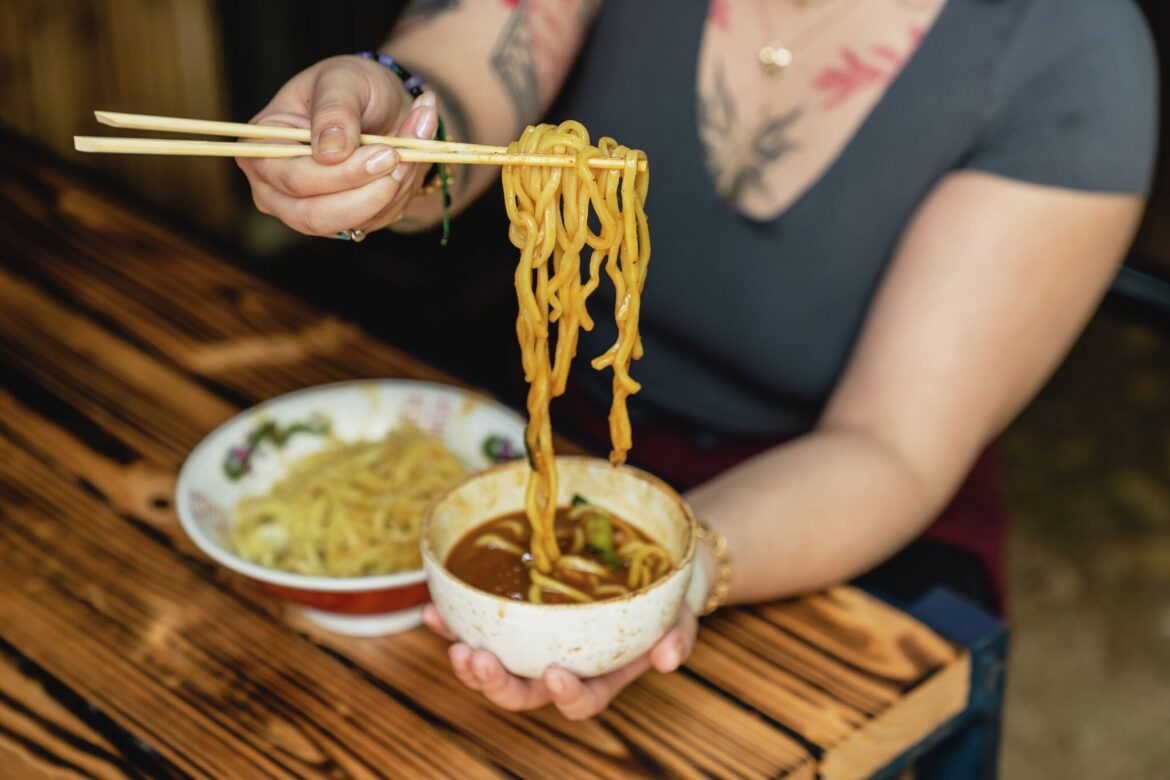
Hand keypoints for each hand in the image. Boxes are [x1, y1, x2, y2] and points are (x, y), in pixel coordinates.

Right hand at [236, 55, 438, 237]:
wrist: (380, 105)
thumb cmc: (350, 86)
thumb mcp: (342, 79)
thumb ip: (334, 109)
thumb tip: (329, 152)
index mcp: (261, 150)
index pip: (294, 179)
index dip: (342, 173)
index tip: (387, 152)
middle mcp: (276, 189)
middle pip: (317, 215)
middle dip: (369, 191)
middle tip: (403, 156)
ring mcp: (309, 210)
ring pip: (354, 222)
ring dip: (395, 186)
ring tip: (417, 138)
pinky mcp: (344, 221)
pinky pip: (377, 219)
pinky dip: (403, 189)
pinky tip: (412, 155)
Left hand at [421, 603, 697, 719]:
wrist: (643, 571)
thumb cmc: (661, 602)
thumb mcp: (679, 616)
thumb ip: (677, 637)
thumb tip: (668, 658)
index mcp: (599, 678)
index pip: (579, 700)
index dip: (564, 694)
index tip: (554, 673)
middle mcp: (559, 670)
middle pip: (522, 693)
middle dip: (495, 682)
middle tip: (476, 658)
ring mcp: (530, 649)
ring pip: (494, 668)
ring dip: (468, 661)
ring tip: (451, 641)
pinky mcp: (510, 624)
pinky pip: (477, 629)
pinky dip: (451, 623)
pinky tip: (430, 611)